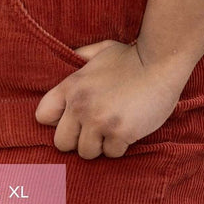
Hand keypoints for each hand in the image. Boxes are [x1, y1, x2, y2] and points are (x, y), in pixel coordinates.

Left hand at [35, 40, 189, 158]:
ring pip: (86, 153)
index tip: (72, 119)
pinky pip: (112, 154)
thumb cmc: (131, 57)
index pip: (43, 115)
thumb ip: (82, 56)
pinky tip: (128, 128)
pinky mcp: (120, 133)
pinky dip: (120, 146)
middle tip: (95, 129)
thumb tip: (70, 56)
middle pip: (61, 143)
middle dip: (77, 139)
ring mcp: (99, 121)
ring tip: (112, 128)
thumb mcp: (101, 50)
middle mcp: (80, 105)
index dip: (57, 121)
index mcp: (72, 86)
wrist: (160, 63)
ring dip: (100, 144)